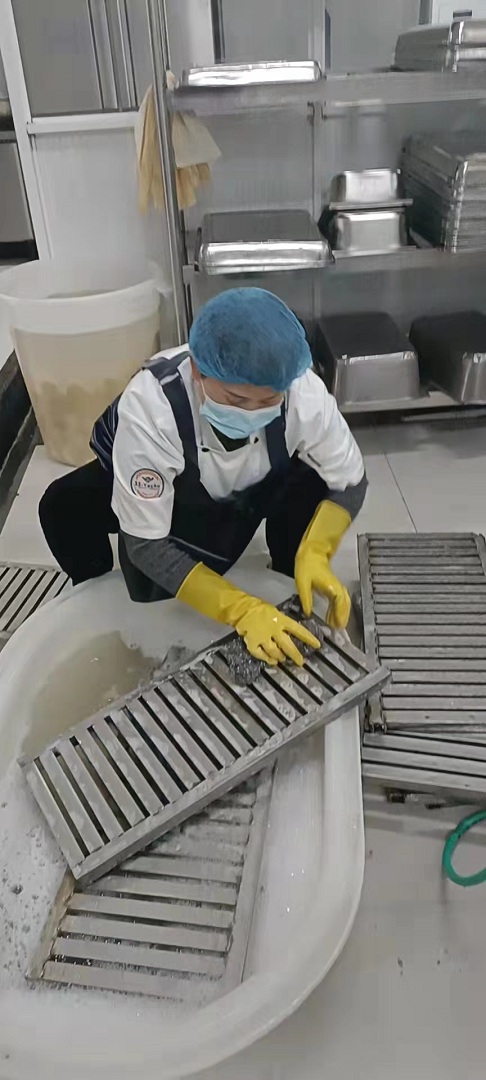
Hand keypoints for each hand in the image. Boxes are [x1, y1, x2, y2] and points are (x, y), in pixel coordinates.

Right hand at [232, 598, 319, 665]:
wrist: (242, 609)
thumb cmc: (260, 609)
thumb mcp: (275, 612)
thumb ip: (283, 623)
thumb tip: (291, 633)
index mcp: (281, 620)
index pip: (299, 630)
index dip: (309, 638)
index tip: (317, 645)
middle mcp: (274, 630)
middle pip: (288, 645)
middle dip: (295, 655)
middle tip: (300, 662)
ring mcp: (263, 637)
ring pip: (275, 651)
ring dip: (280, 657)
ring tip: (283, 660)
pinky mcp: (253, 642)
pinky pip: (260, 654)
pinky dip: (266, 659)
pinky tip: (271, 661)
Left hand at [294, 500, 351, 628]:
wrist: (312, 552)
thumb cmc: (307, 566)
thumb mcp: (302, 583)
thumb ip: (306, 599)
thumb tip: (308, 614)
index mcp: (331, 587)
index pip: (339, 603)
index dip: (339, 615)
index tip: (338, 626)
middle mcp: (337, 588)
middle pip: (345, 605)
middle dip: (343, 617)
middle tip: (339, 630)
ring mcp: (337, 587)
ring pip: (344, 603)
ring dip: (342, 614)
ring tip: (336, 626)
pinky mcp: (334, 587)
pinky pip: (340, 601)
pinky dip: (338, 609)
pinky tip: (332, 617)